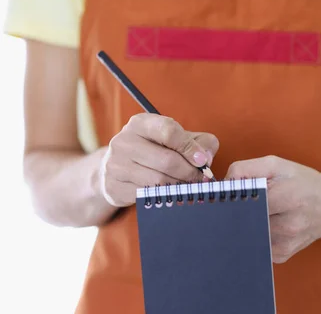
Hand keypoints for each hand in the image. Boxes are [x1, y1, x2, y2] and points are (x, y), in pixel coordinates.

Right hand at [100, 113, 218, 206]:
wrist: (119, 169)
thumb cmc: (157, 150)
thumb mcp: (178, 138)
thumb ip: (200, 142)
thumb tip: (206, 159)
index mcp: (141, 123)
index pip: (169, 131)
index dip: (190, 147)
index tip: (203, 161)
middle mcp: (124, 141)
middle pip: (167, 160)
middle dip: (190, 172)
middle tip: (201, 178)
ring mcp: (116, 165)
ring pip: (159, 181)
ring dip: (180, 186)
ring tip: (189, 186)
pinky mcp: (114, 188)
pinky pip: (148, 196)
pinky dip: (165, 196)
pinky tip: (172, 193)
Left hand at [226, 155, 320, 263]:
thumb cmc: (302, 182)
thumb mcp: (277, 165)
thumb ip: (246, 169)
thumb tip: (222, 185)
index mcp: (288, 197)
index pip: (245, 201)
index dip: (232, 197)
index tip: (225, 194)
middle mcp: (289, 225)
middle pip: (243, 221)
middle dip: (235, 212)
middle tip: (235, 203)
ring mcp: (285, 244)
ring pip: (246, 234)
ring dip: (243, 224)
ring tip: (253, 212)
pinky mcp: (282, 255)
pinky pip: (255, 245)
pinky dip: (253, 234)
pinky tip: (262, 225)